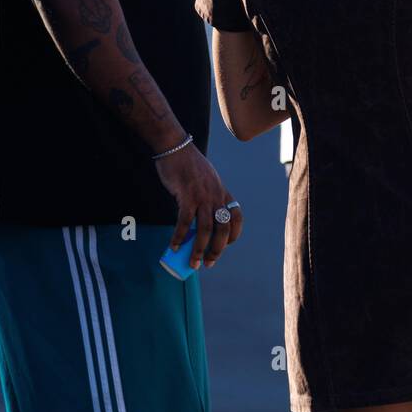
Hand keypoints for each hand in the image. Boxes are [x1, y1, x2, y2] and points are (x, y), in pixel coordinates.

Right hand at [154, 142, 244, 268]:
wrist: (176, 148)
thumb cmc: (188, 166)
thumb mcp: (206, 180)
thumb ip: (207, 197)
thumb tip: (198, 220)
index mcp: (223, 192)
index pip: (237, 218)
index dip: (234, 235)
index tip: (224, 246)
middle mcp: (216, 196)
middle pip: (223, 229)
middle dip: (217, 250)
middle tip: (208, 263)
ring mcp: (203, 196)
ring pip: (205, 230)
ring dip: (199, 249)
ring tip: (192, 263)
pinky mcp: (187, 196)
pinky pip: (184, 222)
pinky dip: (179, 236)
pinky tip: (174, 246)